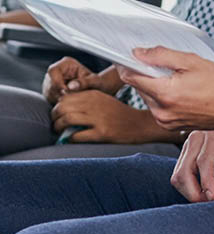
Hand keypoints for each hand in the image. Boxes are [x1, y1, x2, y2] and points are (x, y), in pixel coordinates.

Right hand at [42, 58, 120, 104]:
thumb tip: (71, 86)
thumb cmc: (97, 82)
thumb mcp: (94, 81)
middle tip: (70, 99)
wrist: (98, 88)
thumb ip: (84, 82)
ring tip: (72, 100)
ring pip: (48, 92)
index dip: (56, 82)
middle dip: (58, 93)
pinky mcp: (52, 91)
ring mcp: (53, 81)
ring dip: (58, 99)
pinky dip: (58, 102)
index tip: (65, 92)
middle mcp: (57, 71)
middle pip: (49, 83)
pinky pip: (50, 98)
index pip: (53, 71)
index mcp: (67, 63)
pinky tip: (69, 103)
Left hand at [50, 89, 165, 143]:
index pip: (66, 97)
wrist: (139, 124)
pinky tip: (72, 139)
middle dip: (55, 117)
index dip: (57, 106)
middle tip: (55, 124)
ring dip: (59, 127)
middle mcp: (95, 104)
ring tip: (60, 131)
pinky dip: (69, 138)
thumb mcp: (103, 101)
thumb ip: (85, 102)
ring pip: (67, 119)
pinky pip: (77, 135)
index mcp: (94, 95)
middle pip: (63, 107)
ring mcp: (98, 118)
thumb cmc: (119, 114)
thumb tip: (62, 108)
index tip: (57, 114)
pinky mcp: (102, 132)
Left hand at [116, 47, 213, 131]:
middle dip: (146, 74)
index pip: (131, 77)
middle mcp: (161, 112)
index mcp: (165, 94)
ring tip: (178, 80)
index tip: (128, 56)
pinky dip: (163, 97)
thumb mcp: (192, 62)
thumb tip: (139, 53)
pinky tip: (181, 91)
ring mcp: (165, 122)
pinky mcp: (171, 127)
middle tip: (165, 65)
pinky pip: (158, 108)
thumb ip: (161, 56)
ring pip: (148, 98)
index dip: (127, 64)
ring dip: (155, 86)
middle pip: (139, 87)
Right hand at [171, 129, 213, 202]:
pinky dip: (185, 184)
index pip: (204, 161)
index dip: (206, 181)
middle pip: (184, 171)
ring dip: (187, 190)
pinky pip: (179, 171)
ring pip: (178, 174)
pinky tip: (198, 190)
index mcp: (213, 133)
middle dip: (193, 192)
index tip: (212, 196)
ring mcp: (189, 143)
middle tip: (208, 203)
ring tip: (204, 198)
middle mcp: (197, 137)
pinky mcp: (186, 149)